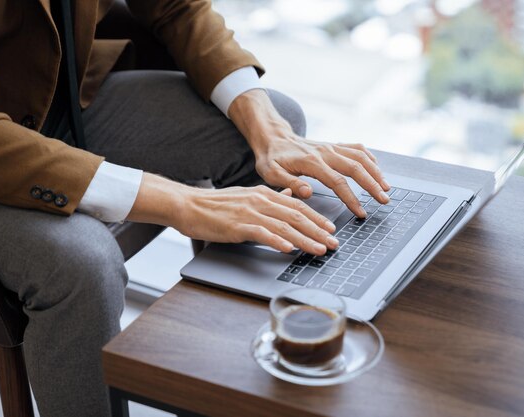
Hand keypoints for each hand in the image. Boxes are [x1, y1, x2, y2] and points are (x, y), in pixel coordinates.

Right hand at [127, 174, 338, 254]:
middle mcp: (261, 201)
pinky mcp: (237, 226)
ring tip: (320, 249)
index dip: (317, 218)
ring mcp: (250, 213)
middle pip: (297, 216)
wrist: (188, 205)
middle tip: (334, 243)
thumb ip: (270, 197)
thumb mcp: (247, 196)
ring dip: (305, 239)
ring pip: (285, 226)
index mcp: (265, 193)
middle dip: (319, 231)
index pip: (298, 206)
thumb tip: (288, 195)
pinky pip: (262, 233)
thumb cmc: (216, 204)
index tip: (331, 230)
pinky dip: (277, 241)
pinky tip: (289, 249)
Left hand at [228, 90, 390, 217]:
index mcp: (311, 162)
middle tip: (384, 201)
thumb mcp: (271, 174)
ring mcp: (332, 147)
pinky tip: (377, 169)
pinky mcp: (334, 145)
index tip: (361, 212)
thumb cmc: (271, 158)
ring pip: (361, 157)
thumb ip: (289, 183)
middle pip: (356, 168)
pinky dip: (370, 158)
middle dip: (372, 185)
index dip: (352, 198)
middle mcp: (326, 152)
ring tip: (386, 188)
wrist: (273, 137)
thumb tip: (307, 193)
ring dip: (376, 172)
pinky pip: (357, 148)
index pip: (338, 181)